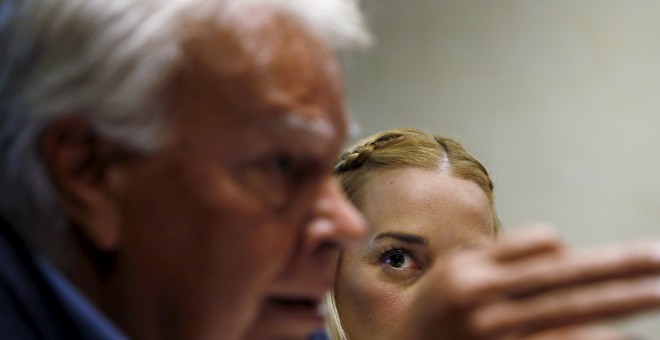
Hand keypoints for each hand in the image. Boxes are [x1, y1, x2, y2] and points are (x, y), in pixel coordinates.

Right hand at [396, 224, 659, 339]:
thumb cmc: (436, 307)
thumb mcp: (458, 268)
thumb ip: (504, 252)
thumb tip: (562, 246)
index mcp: (470, 270)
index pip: (536, 246)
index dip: (577, 249)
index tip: (626, 256)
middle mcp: (483, 301)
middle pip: (564, 278)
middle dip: (619, 267)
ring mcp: (496, 334)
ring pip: (570, 313)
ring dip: (620, 304)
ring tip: (658, 293)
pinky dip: (594, 339)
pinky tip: (621, 335)